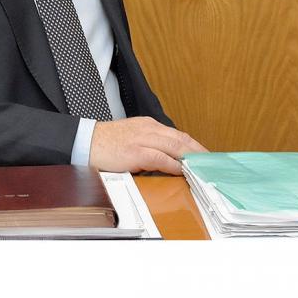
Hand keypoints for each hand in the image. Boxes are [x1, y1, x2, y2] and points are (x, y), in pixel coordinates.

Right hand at [88, 116, 207, 174]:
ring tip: (203, 169)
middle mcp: (148, 129)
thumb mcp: (132, 139)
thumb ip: (150, 146)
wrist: (84, 141)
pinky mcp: (136, 151)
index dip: (194, 146)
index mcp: (148, 125)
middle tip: (212, 164)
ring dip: (192, 158)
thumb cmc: (106, 144)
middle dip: (199, 152)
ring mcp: (143, 139)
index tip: (205, 156)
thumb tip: (168, 161)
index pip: (178, 135)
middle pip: (182, 139)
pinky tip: (183, 172)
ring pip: (176, 146)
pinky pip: (161, 158)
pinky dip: (175, 165)